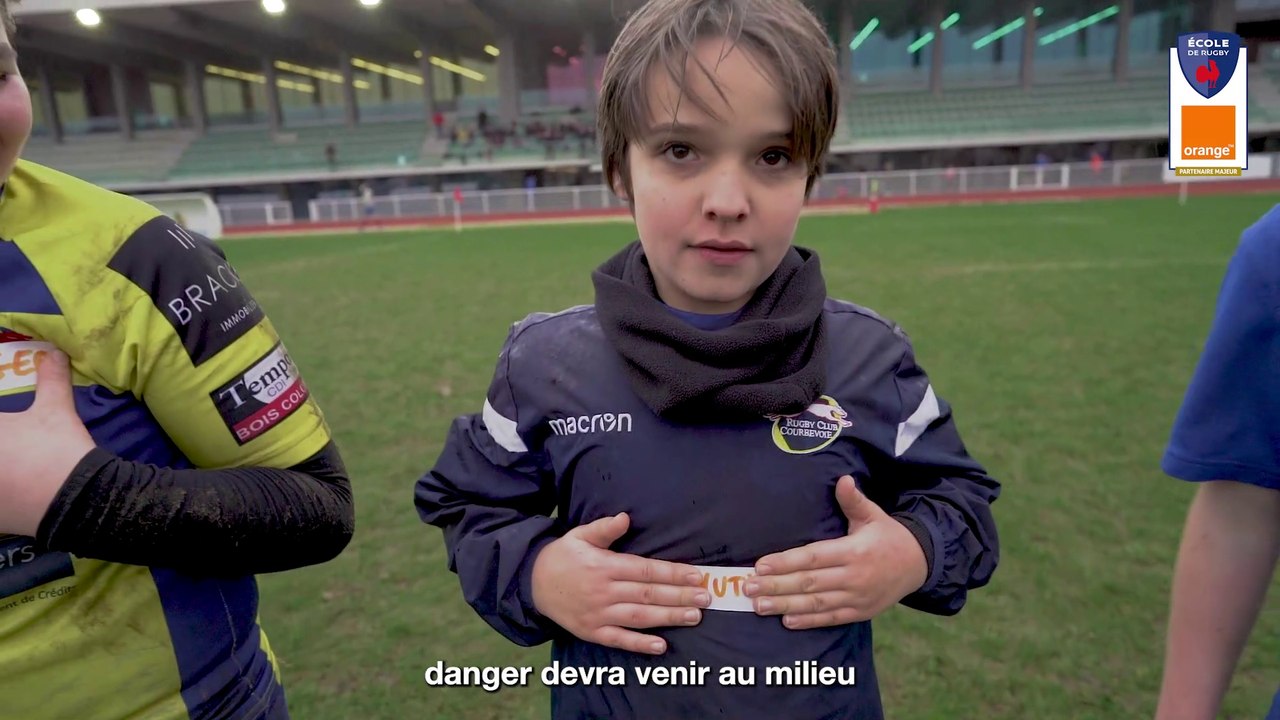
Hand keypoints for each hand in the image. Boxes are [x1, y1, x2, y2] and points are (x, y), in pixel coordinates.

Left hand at [0, 350, 96, 536]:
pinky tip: (14, 492)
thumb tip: (54, 353)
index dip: (3, 424)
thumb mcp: (57, 411)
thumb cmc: (59, 450)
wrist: (78, 501)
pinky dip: (5, 498)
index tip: (10, 428)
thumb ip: (51, 380)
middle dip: (3, 442)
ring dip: (2, 470)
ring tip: (13, 469)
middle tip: (11, 445)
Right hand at [531, 512, 710, 654]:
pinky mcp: (591, 631)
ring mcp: (598, 614)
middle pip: (648, 594)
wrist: (531, 583)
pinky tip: (661, 646)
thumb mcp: (580, 535)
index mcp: (605, 566)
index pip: (646, 570)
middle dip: (679, 595)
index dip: (673, 573)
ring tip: (694, 616)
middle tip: (706, 598)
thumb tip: (625, 517)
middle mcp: (604, 591)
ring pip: (639, 617)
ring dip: (668, 617)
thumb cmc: (563, 557)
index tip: (696, 575)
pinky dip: (640, 644)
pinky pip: (619, 640)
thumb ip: (604, 528)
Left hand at [744, 475, 927, 628]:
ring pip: (816, 604)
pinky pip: (831, 618)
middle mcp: (853, 577)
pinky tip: (787, 621)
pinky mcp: (860, 612)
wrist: (919, 564)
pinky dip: (809, 620)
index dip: (785, 562)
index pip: (812, 557)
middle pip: (809, 583)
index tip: (760, 565)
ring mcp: (857, 597)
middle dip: (776, 586)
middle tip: (748, 588)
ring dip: (786, 605)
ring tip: (760, 606)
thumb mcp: (873, 515)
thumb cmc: (888, 536)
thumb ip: (854, 501)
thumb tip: (844, 479)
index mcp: (853, 551)